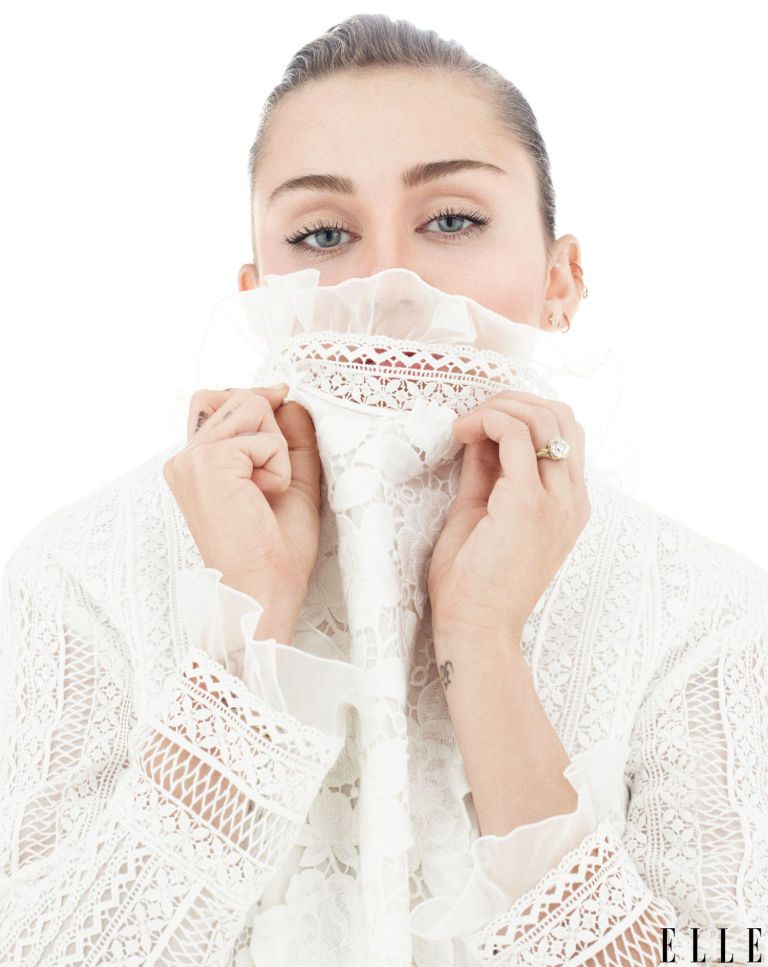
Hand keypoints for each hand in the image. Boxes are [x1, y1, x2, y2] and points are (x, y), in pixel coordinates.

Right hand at [163, 384, 320, 641]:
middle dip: (271, 430)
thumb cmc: (276, 547)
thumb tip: (287, 397)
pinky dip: (276, 464)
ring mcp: (190, 458)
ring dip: (275, 449)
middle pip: (238, 398)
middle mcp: (183, 458)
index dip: (255, 400)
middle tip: (270, 483)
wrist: (264, 589)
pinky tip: (264, 496)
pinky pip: (261, 434)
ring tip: (265, 491)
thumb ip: (288, 436)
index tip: (281, 402)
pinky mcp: (207, 462)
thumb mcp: (290, 478)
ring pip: (251, 407)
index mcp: (194, 463)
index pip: (215, 398)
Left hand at [428, 389, 590, 644]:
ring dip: (500, 407)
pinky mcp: (529, 504)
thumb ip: (487, 471)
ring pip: (544, 418)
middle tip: (472, 417)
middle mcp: (572, 499)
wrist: (474, 630)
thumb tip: (478, 432)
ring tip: (464, 426)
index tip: (478, 424)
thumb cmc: (474, 581)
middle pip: (562, 416)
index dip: (522, 413)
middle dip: (513, 401)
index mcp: (568, 503)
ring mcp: (556, 502)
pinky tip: (462, 433)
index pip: (564, 432)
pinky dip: (489, 421)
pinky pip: (517, 436)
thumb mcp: (482, 511)